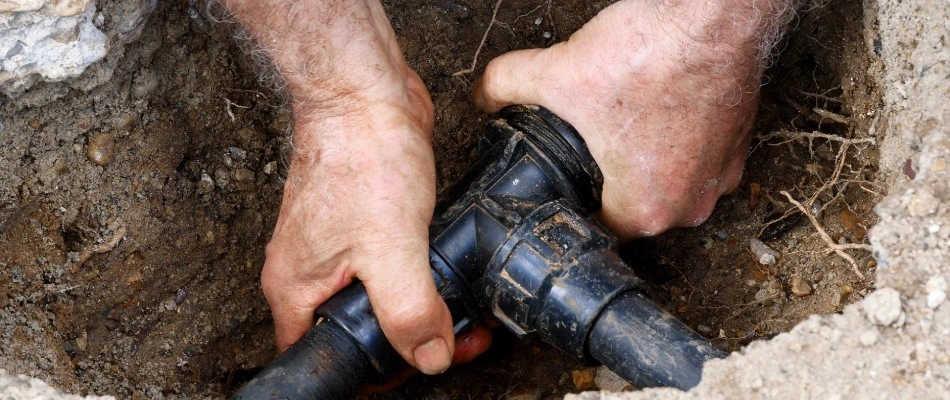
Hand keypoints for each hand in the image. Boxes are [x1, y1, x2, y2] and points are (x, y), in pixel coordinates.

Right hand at [222, 0, 489, 374]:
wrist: (367, 93)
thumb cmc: (361, 157)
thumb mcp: (390, 247)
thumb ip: (408, 310)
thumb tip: (431, 358)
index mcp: (297, 290)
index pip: (324, 359)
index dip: (373, 374)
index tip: (419, 366)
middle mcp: (312, 273)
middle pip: (357, 334)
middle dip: (408, 344)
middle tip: (455, 341)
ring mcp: (339, 247)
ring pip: (379, 300)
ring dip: (420, 311)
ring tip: (462, 314)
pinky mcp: (369, 224)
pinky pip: (393, 267)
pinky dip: (422, 277)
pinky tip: (450, 274)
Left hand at [474, 0, 784, 238]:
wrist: (712, 20)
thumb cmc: (650, 54)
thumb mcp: (556, 72)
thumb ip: (506, 86)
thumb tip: (483, 96)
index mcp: (643, 209)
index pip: (596, 226)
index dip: (573, 201)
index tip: (565, 178)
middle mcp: (688, 206)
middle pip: (631, 208)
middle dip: (607, 180)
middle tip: (590, 144)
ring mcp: (721, 179)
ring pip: (667, 185)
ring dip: (645, 164)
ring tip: (624, 124)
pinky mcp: (740, 149)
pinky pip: (699, 161)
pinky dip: (679, 143)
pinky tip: (658, 111)